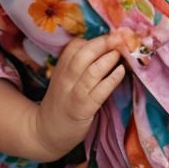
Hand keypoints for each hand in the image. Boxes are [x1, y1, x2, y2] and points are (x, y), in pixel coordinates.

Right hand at [32, 33, 125, 161]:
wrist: (46, 132)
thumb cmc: (61, 104)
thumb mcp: (64, 81)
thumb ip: (78, 67)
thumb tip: (106, 50)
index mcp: (61, 68)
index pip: (74, 47)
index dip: (92, 40)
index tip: (110, 35)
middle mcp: (66, 78)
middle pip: (83, 55)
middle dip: (102, 43)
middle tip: (119, 37)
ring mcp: (73, 93)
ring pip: (91, 71)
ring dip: (108, 59)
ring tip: (122, 52)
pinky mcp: (82, 109)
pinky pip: (99, 92)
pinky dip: (111, 80)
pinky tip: (121, 71)